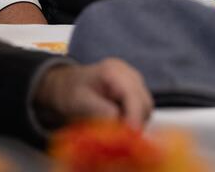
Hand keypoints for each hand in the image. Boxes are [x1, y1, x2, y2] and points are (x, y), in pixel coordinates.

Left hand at [34, 58, 152, 129]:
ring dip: (135, 125)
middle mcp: (128, 74)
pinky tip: (120, 129)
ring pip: (145, 108)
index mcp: (113, 71)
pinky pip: (141, 111)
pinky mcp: (135, 93)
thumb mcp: (79, 101)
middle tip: (122, 143)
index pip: (132, 94)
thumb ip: (98, 110)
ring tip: (118, 136)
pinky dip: (133, 122)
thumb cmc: (71, 91)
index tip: (130, 136)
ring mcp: (134, 83)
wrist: (68, 84)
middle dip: (136, 123)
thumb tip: (119, 124)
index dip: (134, 116)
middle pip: (144, 102)